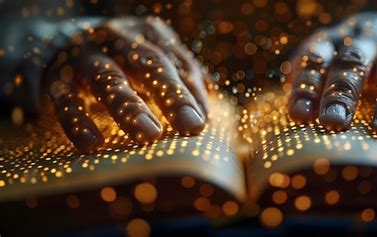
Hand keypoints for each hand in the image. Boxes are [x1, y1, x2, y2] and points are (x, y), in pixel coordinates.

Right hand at [44, 17, 208, 151]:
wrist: (47, 41)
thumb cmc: (112, 56)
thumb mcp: (144, 56)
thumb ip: (176, 72)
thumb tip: (209, 99)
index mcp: (143, 34)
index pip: (176, 62)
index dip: (192, 90)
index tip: (203, 121)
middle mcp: (115, 38)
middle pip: (149, 64)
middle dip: (173, 94)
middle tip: (192, 125)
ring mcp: (84, 55)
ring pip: (108, 79)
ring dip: (130, 107)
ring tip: (149, 135)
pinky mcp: (53, 76)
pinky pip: (64, 100)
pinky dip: (77, 121)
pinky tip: (93, 144)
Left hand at [287, 13, 376, 137]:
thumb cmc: (348, 57)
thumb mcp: (324, 61)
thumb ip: (307, 83)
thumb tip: (292, 117)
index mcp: (330, 42)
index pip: (314, 63)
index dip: (305, 88)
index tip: (299, 116)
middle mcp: (361, 40)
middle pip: (350, 65)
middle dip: (341, 95)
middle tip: (333, 123)